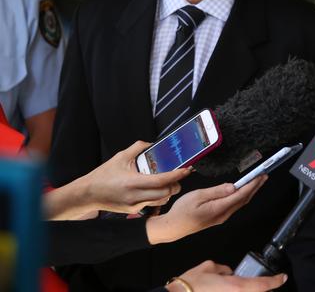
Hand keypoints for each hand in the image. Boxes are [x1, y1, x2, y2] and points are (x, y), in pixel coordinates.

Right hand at [46, 141, 189, 219]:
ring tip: (169, 181)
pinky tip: (158, 189)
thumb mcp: (120, 157)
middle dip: (176, 183)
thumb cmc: (103, 175)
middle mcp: (135, 196)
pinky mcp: (134, 211)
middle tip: (179, 174)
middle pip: (166, 192)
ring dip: (169, 191)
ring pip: (162, 200)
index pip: (162, 180)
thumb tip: (152, 144)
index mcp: (132, 182)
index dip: (177, 175)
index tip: (186, 169)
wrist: (88, 194)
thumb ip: (138, 148)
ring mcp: (135, 205)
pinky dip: (160, 196)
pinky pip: (153, 204)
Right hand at [147, 175, 266, 243]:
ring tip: (257, 181)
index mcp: (219, 209)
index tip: (260, 176)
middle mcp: (223, 215)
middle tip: (264, 176)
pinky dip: (243, 196)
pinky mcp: (218, 217)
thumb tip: (233, 187)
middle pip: (244, 199)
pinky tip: (244, 191)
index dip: (252, 185)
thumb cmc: (182, 211)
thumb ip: (217, 191)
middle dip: (255, 187)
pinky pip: (235, 205)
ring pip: (240, 203)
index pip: (240, 195)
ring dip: (250, 192)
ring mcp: (222, 217)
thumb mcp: (198, 196)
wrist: (173, 227)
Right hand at [166, 260, 286, 291]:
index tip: (282, 277)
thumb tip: (228, 272)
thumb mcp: (210, 267)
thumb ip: (223, 269)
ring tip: (234, 283)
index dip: (275, 281)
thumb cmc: (192, 284)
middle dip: (259, 288)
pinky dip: (236, 290)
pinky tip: (225, 287)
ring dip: (244, 289)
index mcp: (236, 286)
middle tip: (263, 282)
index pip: (263, 284)